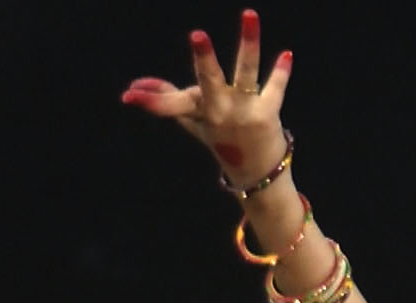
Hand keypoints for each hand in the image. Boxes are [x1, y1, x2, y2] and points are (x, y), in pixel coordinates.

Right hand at [119, 9, 292, 185]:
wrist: (257, 174)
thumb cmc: (222, 140)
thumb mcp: (193, 120)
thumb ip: (168, 98)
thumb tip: (137, 86)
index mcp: (200, 111)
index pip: (170, 104)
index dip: (149, 100)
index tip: (129, 95)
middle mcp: (221, 110)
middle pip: (209, 80)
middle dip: (204, 58)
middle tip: (197, 35)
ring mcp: (245, 110)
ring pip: (246, 71)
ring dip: (248, 43)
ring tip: (249, 14)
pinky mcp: (267, 114)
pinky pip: (275, 88)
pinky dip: (281, 72)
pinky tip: (287, 55)